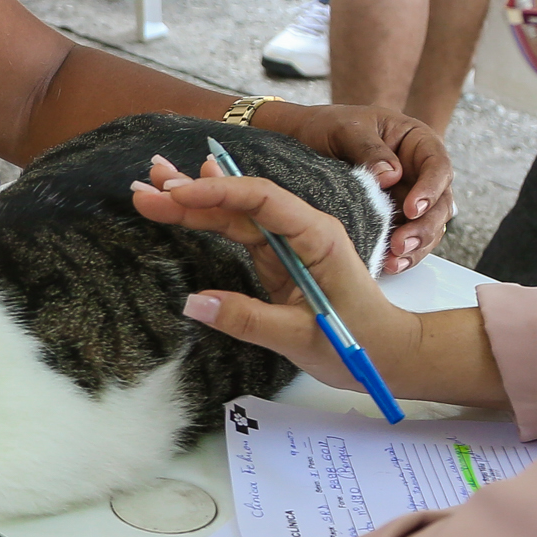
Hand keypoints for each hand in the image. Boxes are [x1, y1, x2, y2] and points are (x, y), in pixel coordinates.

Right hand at [134, 162, 424, 387]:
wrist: (390, 353)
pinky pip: (238, 232)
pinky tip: (184, 200)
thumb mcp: (301, 337)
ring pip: (234, 214)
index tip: (176, 193)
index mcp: (315, 236)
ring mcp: (288, 243)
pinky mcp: (278, 259)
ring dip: (192, 201)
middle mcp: (300, 230)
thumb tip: (192, 302)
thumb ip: (248, 318)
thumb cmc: (359, 343)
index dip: (217, 192)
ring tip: (150, 186)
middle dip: (193, 191)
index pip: (261, 201)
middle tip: (147, 182)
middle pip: (241, 202)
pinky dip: (207, 220)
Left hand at [250, 100, 453, 270]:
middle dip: (424, 226)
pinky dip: (402, 256)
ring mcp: (408, 198)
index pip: (437, 165)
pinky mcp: (393, 220)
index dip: (430, 189)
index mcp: (416, 142)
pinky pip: (407, 241)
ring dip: (416, 247)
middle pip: (440, 202)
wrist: (301, 142)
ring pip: (428, 227)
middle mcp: (418, 172)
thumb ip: (370, 150)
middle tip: (401, 243)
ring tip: (394, 260)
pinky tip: (389, 264)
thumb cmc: (327, 126)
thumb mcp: (345, 129)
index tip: (411, 208)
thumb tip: (392, 175)